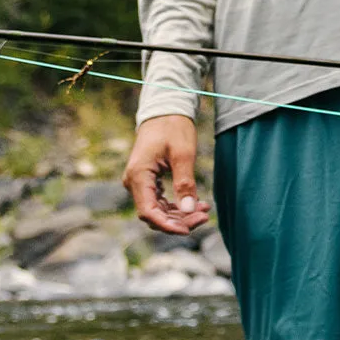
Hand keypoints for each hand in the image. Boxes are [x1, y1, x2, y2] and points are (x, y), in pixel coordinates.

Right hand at [122, 114, 211, 233]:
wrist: (165, 109)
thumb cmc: (173, 127)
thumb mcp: (183, 153)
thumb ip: (185, 182)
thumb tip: (189, 209)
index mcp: (138, 176)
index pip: (149, 212)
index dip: (168, 225)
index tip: (188, 230)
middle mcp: (134, 182)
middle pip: (155, 214)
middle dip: (179, 220)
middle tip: (205, 216)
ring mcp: (140, 182)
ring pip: (159, 209)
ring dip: (180, 214)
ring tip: (205, 210)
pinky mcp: (148, 181)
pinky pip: (161, 200)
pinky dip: (178, 204)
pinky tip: (197, 204)